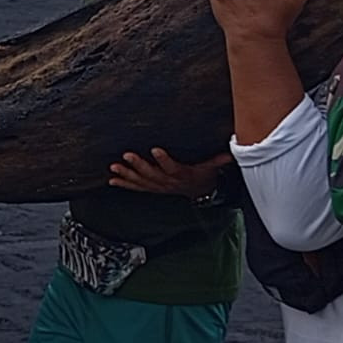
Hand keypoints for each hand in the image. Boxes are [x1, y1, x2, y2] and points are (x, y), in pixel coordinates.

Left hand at [109, 149, 231, 198]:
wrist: (199, 192)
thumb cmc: (203, 175)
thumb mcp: (211, 168)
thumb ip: (218, 160)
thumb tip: (230, 152)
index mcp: (181, 175)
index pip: (172, 167)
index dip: (164, 160)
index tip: (155, 150)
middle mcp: (167, 182)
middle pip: (152, 174)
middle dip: (138, 165)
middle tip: (126, 155)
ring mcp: (158, 187)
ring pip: (141, 182)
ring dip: (127, 175)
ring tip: (114, 168)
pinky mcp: (152, 189)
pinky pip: (136, 188)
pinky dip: (124, 184)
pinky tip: (112, 180)